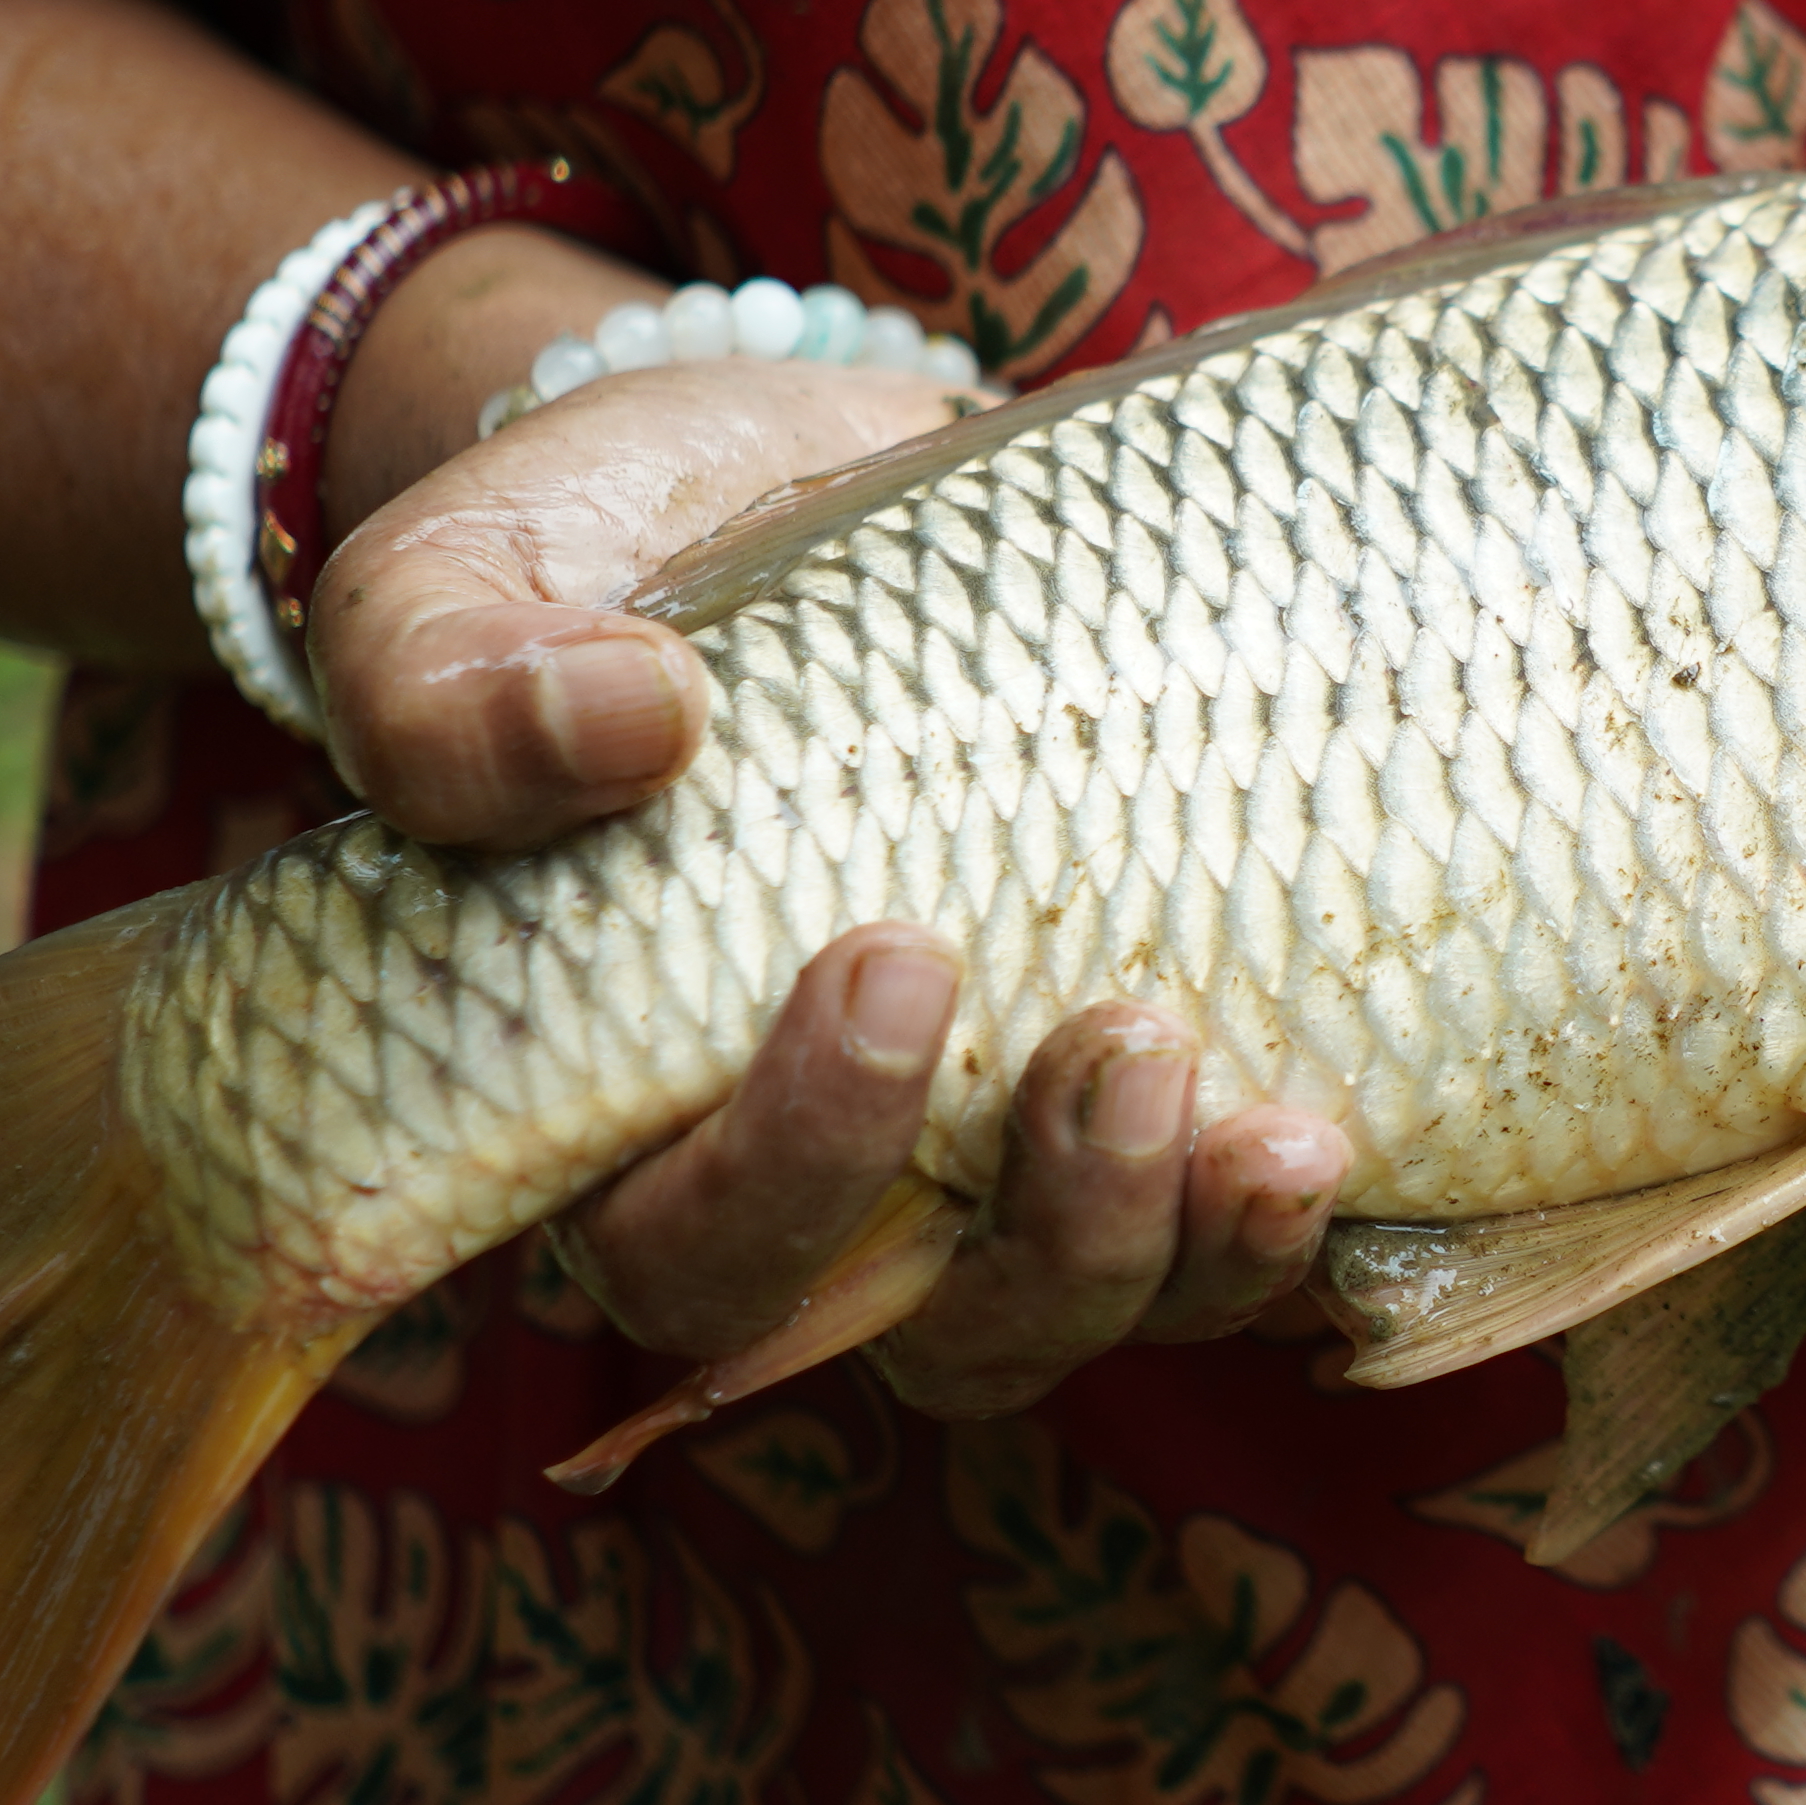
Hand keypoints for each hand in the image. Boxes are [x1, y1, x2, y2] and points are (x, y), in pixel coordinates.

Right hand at [316, 355, 1355, 1416]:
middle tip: (1119, 1039)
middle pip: (927, 1334)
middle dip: (1045, 1235)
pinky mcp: (1153, 1073)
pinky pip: (1240, 1231)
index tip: (894, 961)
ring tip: (1270, 1124)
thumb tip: (622, 725)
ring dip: (1198, 1250)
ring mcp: (1001, 1144)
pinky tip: (1355, 1120)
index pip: (689, 1255)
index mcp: (614, 1120)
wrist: (798, 471)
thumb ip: (450, 681)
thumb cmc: (599, 562)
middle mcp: (821, 1179)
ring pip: (1100, 1305)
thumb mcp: (466, 578)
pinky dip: (1310, 1212)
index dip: (793, 1171)